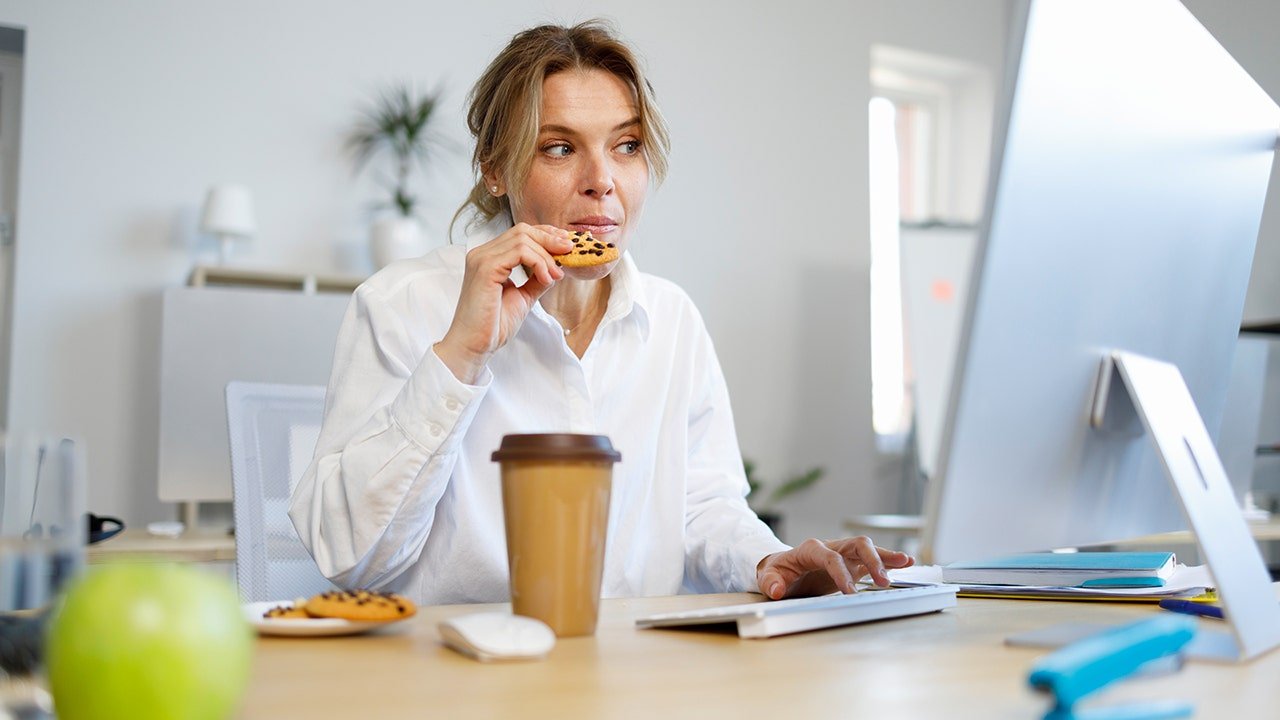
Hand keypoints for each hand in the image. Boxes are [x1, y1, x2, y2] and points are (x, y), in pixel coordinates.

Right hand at [434, 223, 572, 382]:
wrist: (475, 345)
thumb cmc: (493, 325)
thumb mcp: (523, 297)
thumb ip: (536, 280)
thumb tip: (556, 269)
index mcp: (489, 258)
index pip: (520, 233)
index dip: (546, 234)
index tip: (567, 246)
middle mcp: (483, 253)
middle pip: (522, 230)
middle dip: (550, 238)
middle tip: (569, 252)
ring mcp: (482, 258)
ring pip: (523, 239)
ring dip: (546, 255)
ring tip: (556, 275)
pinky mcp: (485, 268)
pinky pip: (519, 252)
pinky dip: (538, 263)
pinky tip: (546, 279)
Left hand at [755, 537, 914, 599]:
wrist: (782, 570)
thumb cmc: (777, 572)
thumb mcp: (768, 577)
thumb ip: (770, 582)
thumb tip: (776, 590)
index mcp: (810, 549)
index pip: (830, 556)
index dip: (841, 572)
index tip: (850, 593)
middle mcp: (831, 547)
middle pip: (856, 544)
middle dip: (872, 560)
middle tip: (884, 582)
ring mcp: (844, 555)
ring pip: (868, 548)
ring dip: (885, 556)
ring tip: (906, 563)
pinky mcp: (852, 564)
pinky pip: (872, 559)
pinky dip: (889, 560)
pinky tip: (906, 563)